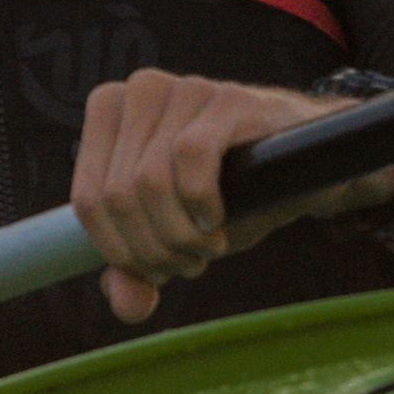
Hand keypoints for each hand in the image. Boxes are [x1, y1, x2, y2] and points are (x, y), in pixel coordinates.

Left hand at [71, 70, 393, 325]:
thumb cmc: (230, 193)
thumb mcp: (175, 235)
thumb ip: (139, 269)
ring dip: (180, 235)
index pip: (86, 199)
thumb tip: (125, 305)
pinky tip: (220, 219)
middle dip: (154, 248)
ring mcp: (184, 88)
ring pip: (148, 181)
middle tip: (191, 261)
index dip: (118, 250)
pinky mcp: (227, 98)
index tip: (157, 269)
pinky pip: (190, 158)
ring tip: (208, 245)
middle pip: (117, 196)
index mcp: (108, 112)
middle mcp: (139, 90)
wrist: (308, 166)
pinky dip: (202, 205)